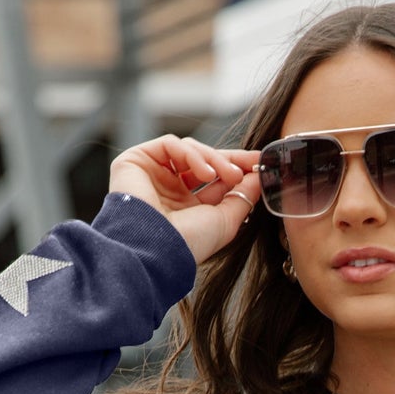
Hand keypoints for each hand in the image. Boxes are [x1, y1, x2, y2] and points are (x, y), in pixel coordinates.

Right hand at [109, 134, 261, 265]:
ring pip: (188, 150)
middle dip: (228, 161)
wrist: (156, 249)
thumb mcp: (226, 220)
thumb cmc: (188, 243)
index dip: (236, 167)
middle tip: (248, 167)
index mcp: (186, 206)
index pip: (213, 178)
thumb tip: (259, 176)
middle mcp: (168, 190)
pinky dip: (192, 154)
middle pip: (201, 160)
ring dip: (213, 159)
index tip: (259, 164)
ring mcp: (151, 175)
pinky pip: (170, 144)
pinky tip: (205, 173)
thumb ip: (243, 196)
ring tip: (227, 176)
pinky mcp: (135, 161)